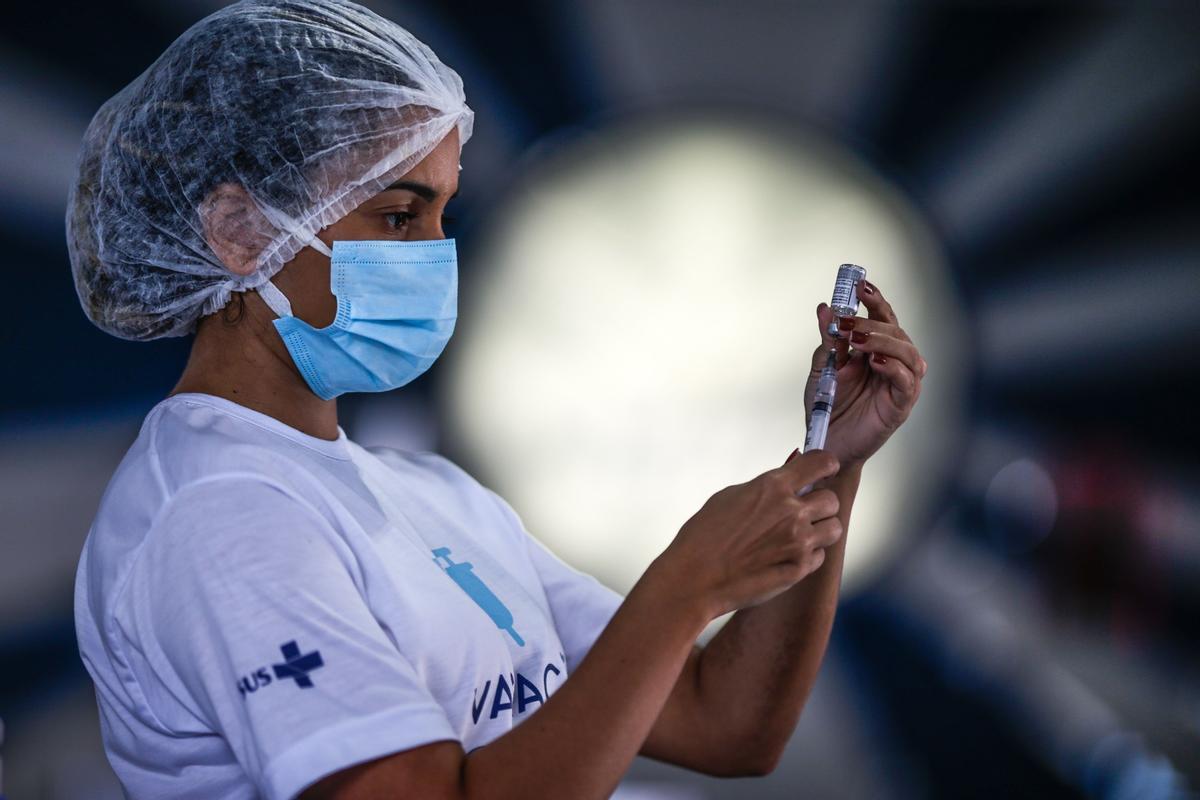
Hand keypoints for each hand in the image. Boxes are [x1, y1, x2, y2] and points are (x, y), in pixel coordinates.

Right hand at [652, 451, 843, 620]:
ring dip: (820, 530)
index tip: (823, 471)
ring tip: (798, 535)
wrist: (694, 578)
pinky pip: (819, 556)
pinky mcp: (799, 569)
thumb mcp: (730, 497)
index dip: (825, 465)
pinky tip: (785, 556)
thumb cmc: (703, 536)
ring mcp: (798, 542)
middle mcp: (791, 511)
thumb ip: (765, 487)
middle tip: (804, 510)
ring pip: (834, 528)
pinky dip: (808, 555)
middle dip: (820, 503)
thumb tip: (787, 480)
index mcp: (773, 486)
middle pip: (832, 499)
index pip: (822, 462)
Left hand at [804, 278, 925, 468]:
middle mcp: (893, 362)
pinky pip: (907, 382)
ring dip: (883, 341)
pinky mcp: (901, 405)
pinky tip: (876, 362)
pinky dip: (894, 368)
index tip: (859, 284)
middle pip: (896, 332)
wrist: (825, 443)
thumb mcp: (822, 368)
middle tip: (847, 321)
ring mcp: (900, 383)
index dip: (874, 300)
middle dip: (872, 322)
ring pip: (908, 353)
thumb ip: (828, 340)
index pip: (881, 318)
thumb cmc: (827, 406)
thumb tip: (825, 308)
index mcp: (875, 350)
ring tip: (858, 340)